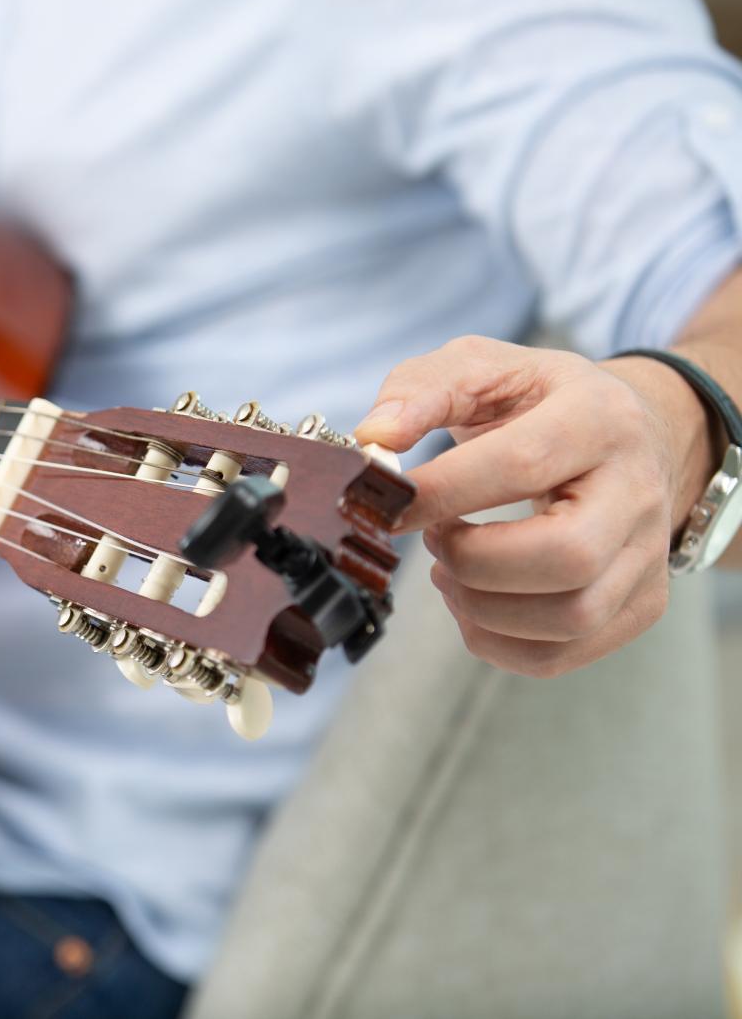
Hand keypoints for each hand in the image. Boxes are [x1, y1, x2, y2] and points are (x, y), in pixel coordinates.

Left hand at [353, 335, 709, 677]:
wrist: (625, 433)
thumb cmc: (538, 402)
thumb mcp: (482, 367)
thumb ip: (420, 391)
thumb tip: (374, 439)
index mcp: (600, 419)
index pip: (522, 465)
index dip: (442, 492)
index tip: (386, 503)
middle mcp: (638, 490)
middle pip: (566, 557)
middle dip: (473, 561)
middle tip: (433, 538)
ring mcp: (647, 555)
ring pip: (570, 617)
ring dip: (480, 608)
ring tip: (447, 569)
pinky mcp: (639, 604)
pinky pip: (563, 654)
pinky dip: (496, 643)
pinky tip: (472, 602)